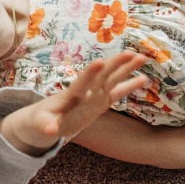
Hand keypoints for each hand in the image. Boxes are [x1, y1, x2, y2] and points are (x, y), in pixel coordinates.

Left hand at [6, 52, 148, 153]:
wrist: (43, 120)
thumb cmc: (40, 121)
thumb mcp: (41, 125)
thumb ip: (46, 126)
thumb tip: (49, 130)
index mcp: (69, 96)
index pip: (80, 84)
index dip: (89, 74)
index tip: (100, 62)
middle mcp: (84, 93)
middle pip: (101, 77)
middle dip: (114, 65)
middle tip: (130, 53)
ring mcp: (93, 96)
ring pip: (111, 81)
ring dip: (125, 70)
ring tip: (141, 58)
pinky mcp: (99, 103)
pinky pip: (116, 94)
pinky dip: (128, 87)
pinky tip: (143, 78)